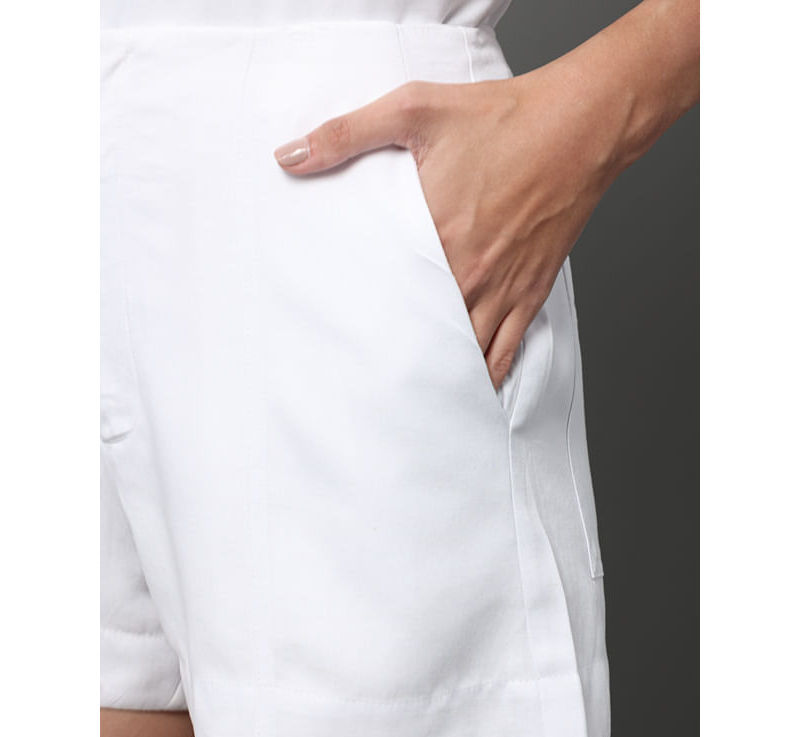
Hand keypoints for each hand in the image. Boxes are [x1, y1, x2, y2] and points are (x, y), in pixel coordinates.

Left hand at [273, 72, 612, 388]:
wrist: (580, 126)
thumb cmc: (503, 117)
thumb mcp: (415, 110)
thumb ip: (348, 134)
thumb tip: (289, 156)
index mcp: (433, 236)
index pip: (383, 296)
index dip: (357, 322)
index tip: (335, 342)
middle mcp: (467, 274)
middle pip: (421, 333)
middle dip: (395, 357)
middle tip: (366, 384)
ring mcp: (501, 289)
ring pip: (463, 351)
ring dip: (437, 372)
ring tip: (409, 397)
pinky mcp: (530, 292)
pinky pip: (506, 349)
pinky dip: (488, 373)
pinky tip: (471, 389)